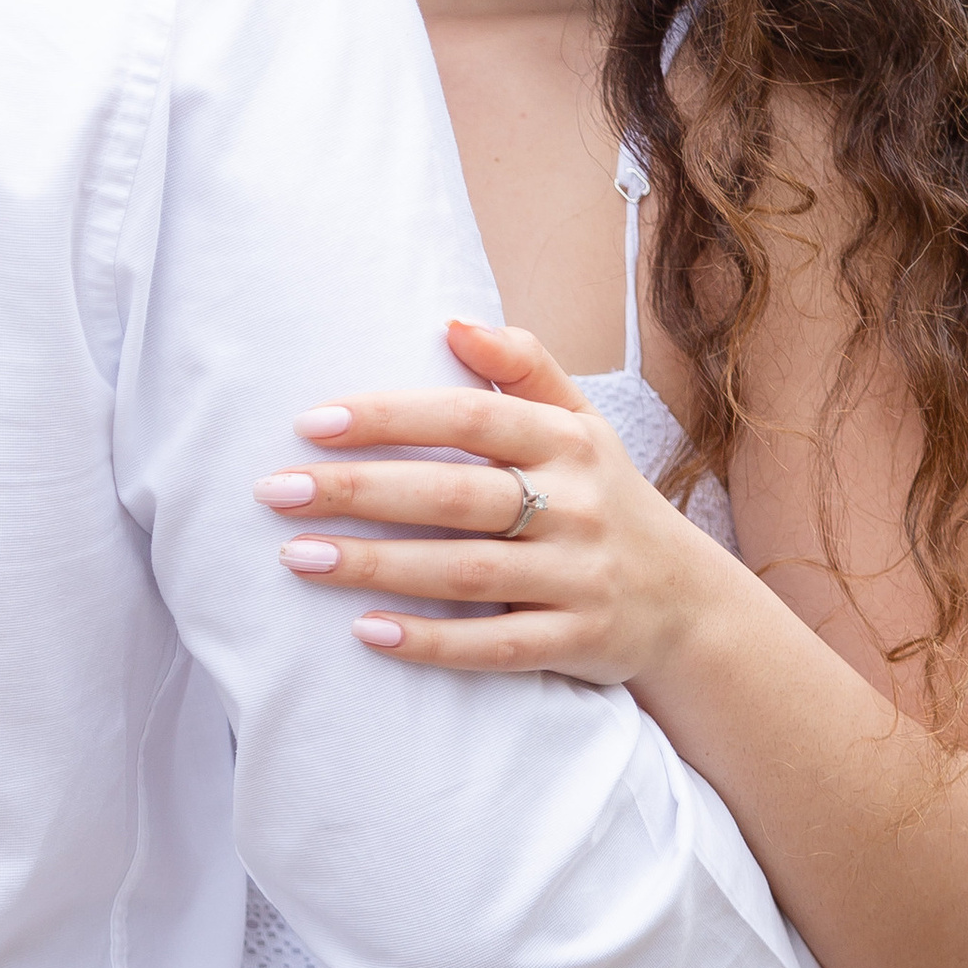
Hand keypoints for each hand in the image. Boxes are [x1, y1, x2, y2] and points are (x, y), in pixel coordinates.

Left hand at [253, 320, 734, 682]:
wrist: (691, 607)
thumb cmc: (609, 502)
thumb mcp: (584, 425)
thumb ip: (524, 369)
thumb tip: (452, 320)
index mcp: (567, 443)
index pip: (468, 417)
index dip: (389, 417)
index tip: (311, 422)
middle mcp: (575, 507)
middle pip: (454, 496)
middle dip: (358, 492)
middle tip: (276, 492)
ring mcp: (578, 578)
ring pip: (464, 572)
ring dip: (375, 566)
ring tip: (298, 558)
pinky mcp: (577, 643)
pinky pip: (496, 646)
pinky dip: (432, 642)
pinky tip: (367, 634)